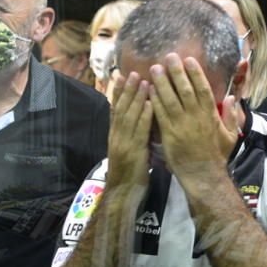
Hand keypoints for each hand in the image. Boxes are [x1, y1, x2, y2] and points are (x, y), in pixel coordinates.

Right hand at [105, 72, 152, 191]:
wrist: (123, 195)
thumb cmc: (130, 175)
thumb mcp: (130, 152)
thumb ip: (134, 137)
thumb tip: (143, 122)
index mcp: (115, 136)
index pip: (116, 110)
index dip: (118, 93)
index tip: (121, 76)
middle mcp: (117, 136)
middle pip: (121, 109)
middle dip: (127, 90)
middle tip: (132, 72)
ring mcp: (123, 143)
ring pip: (129, 116)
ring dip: (136, 97)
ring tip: (142, 80)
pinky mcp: (133, 151)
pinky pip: (139, 130)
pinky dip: (145, 115)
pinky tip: (150, 103)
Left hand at [149, 54, 235, 180]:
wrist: (203, 175)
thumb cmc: (217, 155)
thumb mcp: (230, 135)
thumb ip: (231, 116)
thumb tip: (231, 97)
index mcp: (210, 115)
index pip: (202, 89)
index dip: (195, 73)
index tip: (189, 60)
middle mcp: (195, 117)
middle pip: (185, 89)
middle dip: (176, 72)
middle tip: (168, 56)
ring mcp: (181, 125)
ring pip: (170, 99)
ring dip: (162, 82)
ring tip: (155, 68)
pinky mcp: (169, 134)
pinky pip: (160, 114)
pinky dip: (154, 100)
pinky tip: (149, 90)